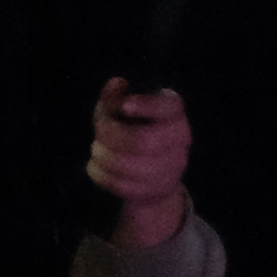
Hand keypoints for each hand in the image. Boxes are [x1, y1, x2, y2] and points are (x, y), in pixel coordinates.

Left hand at [85, 78, 191, 245]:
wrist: (150, 176)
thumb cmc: (132, 130)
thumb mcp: (121, 109)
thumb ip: (116, 95)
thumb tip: (117, 83)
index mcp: (174, 117)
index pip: (169, 109)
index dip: (147, 105)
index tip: (126, 105)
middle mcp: (179, 145)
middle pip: (141, 140)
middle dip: (109, 133)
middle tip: (100, 130)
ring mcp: (168, 172)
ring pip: (124, 164)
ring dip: (100, 153)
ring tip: (97, 147)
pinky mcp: (151, 193)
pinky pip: (115, 183)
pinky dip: (98, 170)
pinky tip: (100, 164)